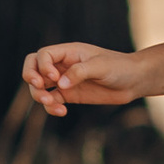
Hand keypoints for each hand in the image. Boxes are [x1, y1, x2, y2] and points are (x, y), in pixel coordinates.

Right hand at [20, 41, 143, 116]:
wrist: (133, 81)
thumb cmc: (119, 67)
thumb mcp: (101, 66)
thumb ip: (79, 72)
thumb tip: (60, 84)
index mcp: (68, 52)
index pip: (43, 55)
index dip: (42, 67)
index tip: (56, 78)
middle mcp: (62, 65)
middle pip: (33, 67)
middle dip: (30, 77)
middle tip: (39, 87)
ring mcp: (64, 81)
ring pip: (39, 87)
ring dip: (39, 95)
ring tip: (51, 102)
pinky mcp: (69, 95)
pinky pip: (52, 101)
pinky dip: (51, 107)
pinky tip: (62, 111)